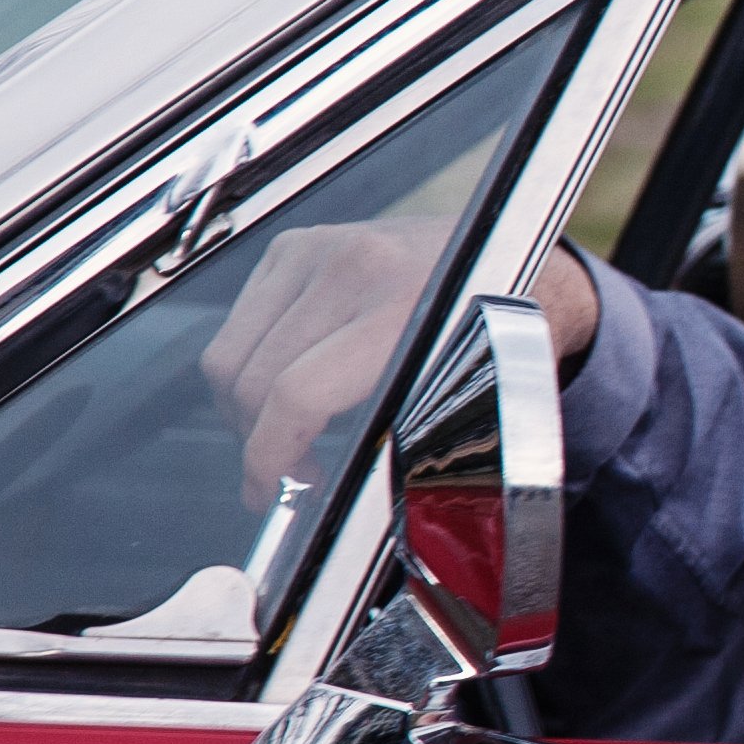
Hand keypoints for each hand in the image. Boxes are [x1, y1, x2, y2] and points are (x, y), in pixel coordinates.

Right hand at [199, 230, 602, 507]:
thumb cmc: (496, 326)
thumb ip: (400, 437)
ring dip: (244, 407)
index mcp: (405, 310)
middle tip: (283, 473)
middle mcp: (355, 269)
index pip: (298, 393)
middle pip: (253, 379)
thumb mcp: (465, 388)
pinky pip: (238, 324)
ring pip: (230, 354)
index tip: (270, 490)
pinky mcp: (295, 244)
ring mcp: (319, 249)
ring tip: (284, 433)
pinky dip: (248, 364)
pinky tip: (284, 385)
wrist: (512, 252)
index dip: (270, 456)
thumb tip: (332, 499)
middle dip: (258, 441)